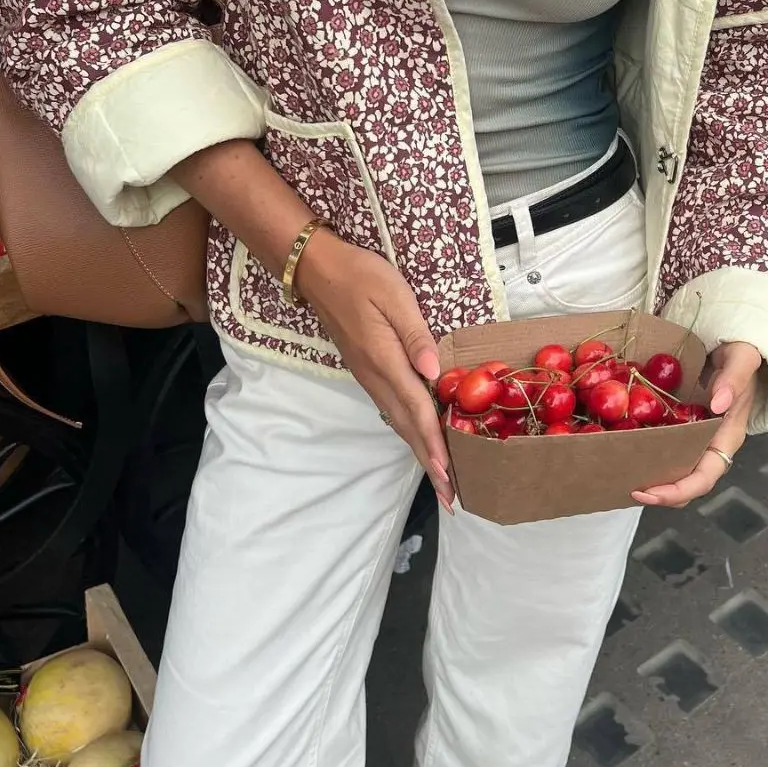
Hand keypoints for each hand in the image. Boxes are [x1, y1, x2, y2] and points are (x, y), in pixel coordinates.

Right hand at [295, 230, 454, 511]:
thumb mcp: (394, 295)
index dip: (435, 443)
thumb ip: (415, 334)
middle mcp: (374, 375)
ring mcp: (368, 374)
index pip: (416, 408)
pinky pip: (391, 407)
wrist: (317, 269)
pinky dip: (409, 429)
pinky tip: (419, 436)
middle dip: (429, 461)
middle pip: (407, 426)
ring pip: (398, 420)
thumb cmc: (360, 275)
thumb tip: (435, 374)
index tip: (448, 475)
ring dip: (419, 449)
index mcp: (384, 358)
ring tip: (439, 476)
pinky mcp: (366, 369)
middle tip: (450, 496)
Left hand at [631, 340, 762, 507]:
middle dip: (660, 493)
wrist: (739, 346)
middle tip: (627, 489)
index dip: (677, 491)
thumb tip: (718, 404)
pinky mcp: (685, 426)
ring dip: (653, 478)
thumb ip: (733, 379)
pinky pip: (667, 447)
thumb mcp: (742, 360)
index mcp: (728, 437)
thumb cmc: (744, 355)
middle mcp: (712, 444)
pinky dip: (648, 453)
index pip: (705, 477)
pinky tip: (626, 446)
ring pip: (677, 470)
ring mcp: (698, 437)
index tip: (649, 492)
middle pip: (688, 484)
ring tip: (623, 476)